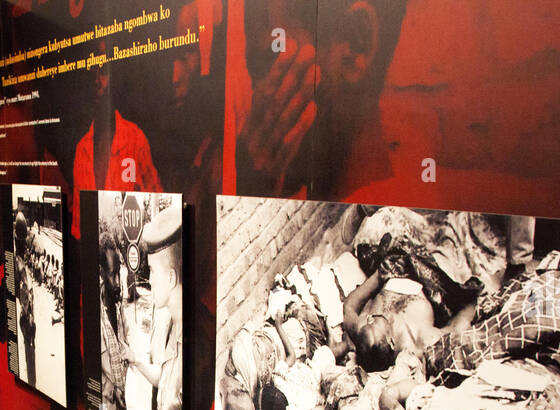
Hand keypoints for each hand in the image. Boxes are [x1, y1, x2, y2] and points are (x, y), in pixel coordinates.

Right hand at [241, 38, 318, 194]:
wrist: (243, 211)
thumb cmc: (257, 174)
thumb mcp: (256, 146)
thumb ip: (263, 120)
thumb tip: (275, 88)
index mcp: (245, 130)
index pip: (262, 93)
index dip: (277, 70)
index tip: (292, 49)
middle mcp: (250, 141)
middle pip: (273, 101)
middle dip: (291, 74)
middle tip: (309, 52)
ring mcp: (259, 157)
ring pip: (281, 120)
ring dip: (300, 94)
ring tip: (315, 72)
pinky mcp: (271, 174)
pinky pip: (287, 146)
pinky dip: (300, 126)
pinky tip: (313, 107)